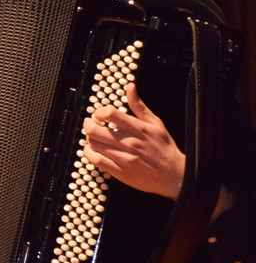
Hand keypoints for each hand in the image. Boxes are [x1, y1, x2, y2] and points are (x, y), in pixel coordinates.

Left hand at [81, 83, 184, 198]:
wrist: (174, 175)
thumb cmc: (164, 147)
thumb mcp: (156, 123)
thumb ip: (139, 106)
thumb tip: (130, 87)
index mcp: (138, 129)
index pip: (110, 114)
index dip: (99, 112)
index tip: (99, 114)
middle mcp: (129, 143)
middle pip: (95, 130)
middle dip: (88, 124)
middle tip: (90, 123)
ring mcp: (123, 158)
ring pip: (93, 145)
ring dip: (88, 138)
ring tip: (93, 136)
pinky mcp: (119, 171)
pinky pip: (96, 160)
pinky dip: (89, 153)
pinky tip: (92, 149)